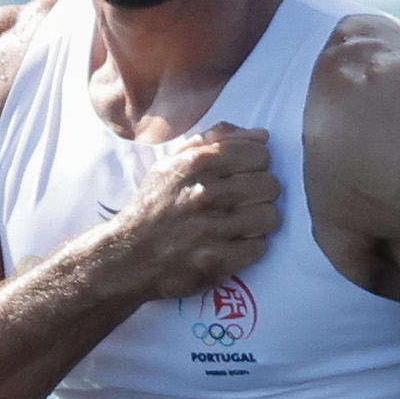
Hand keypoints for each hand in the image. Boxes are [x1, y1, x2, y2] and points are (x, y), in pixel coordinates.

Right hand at [99, 124, 279, 300]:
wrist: (128, 255)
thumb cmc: (154, 206)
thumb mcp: (172, 164)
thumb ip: (215, 141)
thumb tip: (261, 136)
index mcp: (195, 163)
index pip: (259, 153)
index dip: (257, 164)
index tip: (245, 174)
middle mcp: (205, 194)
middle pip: (271, 184)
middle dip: (261, 192)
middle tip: (244, 201)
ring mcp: (211, 230)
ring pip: (270, 216)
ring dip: (259, 221)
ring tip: (241, 223)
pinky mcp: (217, 262)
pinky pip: (259, 247)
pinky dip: (250, 247)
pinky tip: (233, 243)